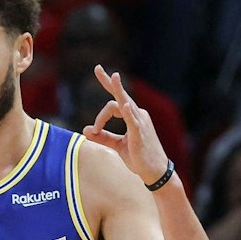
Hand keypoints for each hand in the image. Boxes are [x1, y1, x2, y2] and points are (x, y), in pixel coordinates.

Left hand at [81, 67, 169, 183]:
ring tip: (114, 76)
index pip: (113, 106)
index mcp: (132, 116)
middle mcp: (138, 115)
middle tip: (97, 68)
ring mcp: (140, 123)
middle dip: (109, 82)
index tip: (95, 130)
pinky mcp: (140, 134)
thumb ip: (102, 136)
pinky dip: (129, 113)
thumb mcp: (117, 145)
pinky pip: (134, 121)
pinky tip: (125, 105)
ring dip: (118, 90)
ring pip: (126, 102)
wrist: (154, 171)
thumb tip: (85, 129)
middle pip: (121, 95)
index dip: (100, 116)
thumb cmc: (139, 157)